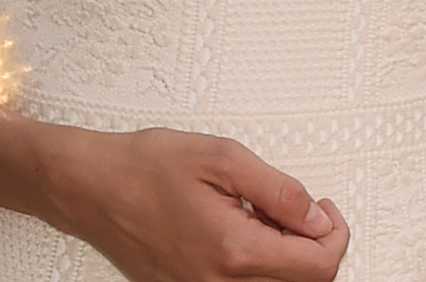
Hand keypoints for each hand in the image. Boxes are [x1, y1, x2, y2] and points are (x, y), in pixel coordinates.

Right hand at [42, 123, 350, 281]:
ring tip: (259, 215)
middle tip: (295, 208)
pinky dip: (254, 264)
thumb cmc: (143, 167)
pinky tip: (237, 230)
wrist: (90, 187)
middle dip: (312, 246)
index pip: (318, 267)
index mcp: (235, 250)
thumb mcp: (222, 158)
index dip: (335, 234)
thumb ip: (279, 190)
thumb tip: (317, 217)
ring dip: (283, 257)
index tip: (325, 208)